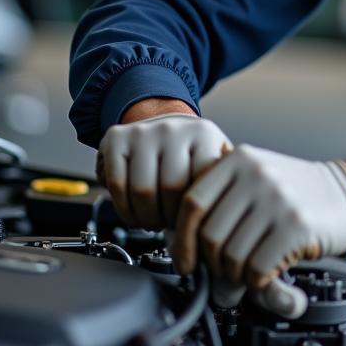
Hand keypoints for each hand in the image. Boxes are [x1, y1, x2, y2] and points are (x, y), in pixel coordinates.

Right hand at [98, 113, 232, 229]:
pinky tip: (136, 213)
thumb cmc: (190, 150)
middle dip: (170, 219)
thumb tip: (228, 220)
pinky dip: (125, 209)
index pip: (202, 183)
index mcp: (204, 134)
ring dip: (147, 218)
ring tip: (155, 221)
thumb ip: (223, 183)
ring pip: (142, 191)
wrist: (161, 120)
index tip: (194, 223)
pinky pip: (117, 185)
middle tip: (171, 226)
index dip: (195, 212)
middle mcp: (174, 128)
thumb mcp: (215, 158)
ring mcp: (144, 131)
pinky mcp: (117, 138)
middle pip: (171, 189)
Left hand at [173, 144, 345, 295]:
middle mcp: (257, 174)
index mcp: (239, 159)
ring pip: (231, 257)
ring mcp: (278, 199)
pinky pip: (257, 269)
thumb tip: (191, 263)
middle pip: (209, 235)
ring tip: (251, 269)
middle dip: (215, 264)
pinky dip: (258, 282)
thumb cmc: (298, 194)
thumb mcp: (254, 185)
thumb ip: (220, 215)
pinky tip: (269, 272)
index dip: (182, 239)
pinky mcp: (297, 226)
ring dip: (237, 276)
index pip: (192, 203)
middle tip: (228, 270)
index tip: (186, 260)